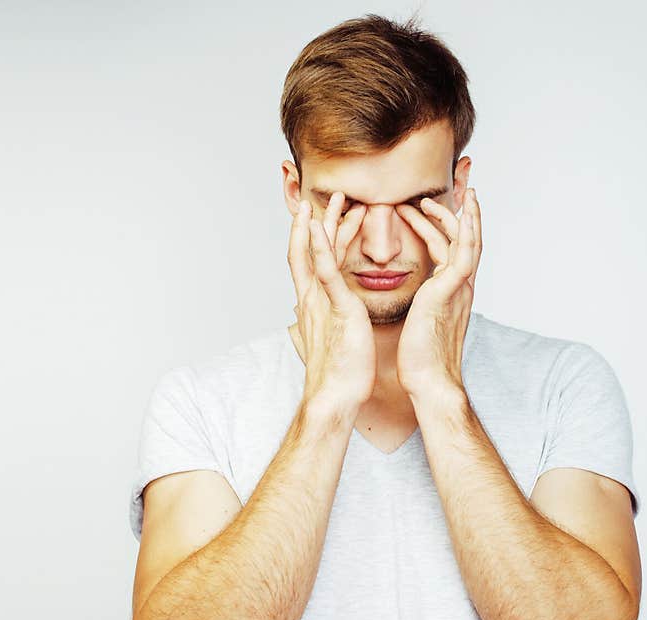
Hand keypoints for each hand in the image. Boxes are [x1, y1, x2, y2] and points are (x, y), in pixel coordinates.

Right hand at [288, 192, 375, 413]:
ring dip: (320, 223)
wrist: (335, 396)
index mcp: (315, 305)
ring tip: (329, 199)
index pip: (313, 264)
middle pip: (308, 251)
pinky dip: (319, 246)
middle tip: (325, 197)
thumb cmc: (339, 374)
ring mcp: (320, 301)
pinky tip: (317, 226)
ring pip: (315, 254)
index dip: (316, 239)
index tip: (324, 218)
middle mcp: (312, 299)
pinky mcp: (335, 307)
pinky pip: (324, 271)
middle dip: (315, 222)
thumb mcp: (335, 341)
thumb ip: (328, 324)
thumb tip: (324, 320)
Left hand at [393, 187, 481, 401]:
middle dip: (457, 214)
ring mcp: (459, 287)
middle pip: (464, 240)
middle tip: (442, 192)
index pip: (450, 251)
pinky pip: (463, 252)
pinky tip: (455, 210)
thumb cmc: (419, 360)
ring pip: (467, 240)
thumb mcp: (416, 324)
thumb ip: (419, 307)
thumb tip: (411, 303)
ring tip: (445, 193)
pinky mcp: (451, 291)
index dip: (442, 228)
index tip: (427, 210)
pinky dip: (463, 228)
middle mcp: (459, 287)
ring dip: (457, 214)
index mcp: (449, 293)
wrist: (428, 381)